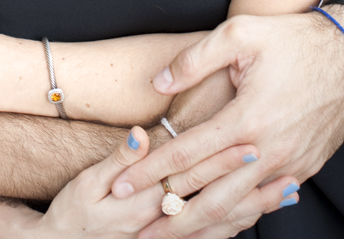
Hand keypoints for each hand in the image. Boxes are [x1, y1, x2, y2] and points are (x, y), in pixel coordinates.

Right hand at [26, 128, 283, 238]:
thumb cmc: (76, 212)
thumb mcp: (88, 182)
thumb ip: (119, 158)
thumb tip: (141, 134)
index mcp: (144, 204)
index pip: (191, 179)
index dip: (221, 161)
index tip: (247, 143)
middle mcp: (163, 227)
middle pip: (215, 205)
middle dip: (250, 185)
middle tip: (278, 164)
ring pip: (222, 226)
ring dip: (255, 207)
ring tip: (284, 189)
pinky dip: (241, 224)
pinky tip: (257, 211)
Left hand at [111, 11, 343, 236]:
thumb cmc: (291, 40)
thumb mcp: (239, 33)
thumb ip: (194, 59)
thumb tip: (158, 82)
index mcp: (246, 118)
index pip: (187, 155)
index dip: (151, 173)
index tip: (122, 184)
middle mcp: (266, 151)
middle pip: (208, 195)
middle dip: (168, 216)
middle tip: (135, 229)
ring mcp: (287, 165)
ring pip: (236, 208)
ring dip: (200, 227)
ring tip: (167, 237)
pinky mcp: (301, 169)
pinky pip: (262, 204)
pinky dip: (236, 219)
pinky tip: (215, 225)